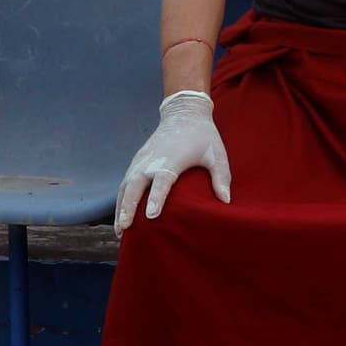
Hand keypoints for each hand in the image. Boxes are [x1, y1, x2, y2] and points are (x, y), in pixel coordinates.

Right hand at [117, 92, 228, 222]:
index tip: (150, 216)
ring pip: (126, 185)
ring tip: (119, 231)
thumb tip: (226, 201)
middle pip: (135, 184)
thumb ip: (221, 177)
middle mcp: (152, 160)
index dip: (156, 198)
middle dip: (128, 206)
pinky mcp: (137, 161)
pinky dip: (121, 199)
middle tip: (124, 228)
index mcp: (172, 159)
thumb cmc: (203, 137)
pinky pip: (125, 182)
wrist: (183, 114)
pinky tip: (121, 216)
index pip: (162, 180)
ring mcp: (142, 160)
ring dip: (121, 207)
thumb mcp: (216, 154)